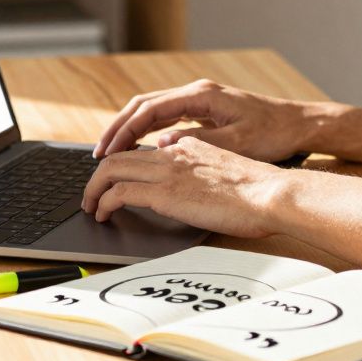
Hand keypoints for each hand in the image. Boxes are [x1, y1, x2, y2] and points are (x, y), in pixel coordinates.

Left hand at [82, 136, 288, 237]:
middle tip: (91, 193)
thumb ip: (204, 169)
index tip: (115, 177)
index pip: (144, 150)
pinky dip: (103, 203)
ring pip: (111, 170)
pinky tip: (102, 215)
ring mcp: (167, 171)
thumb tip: (191, 183)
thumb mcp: (227, 170)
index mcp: (189, 145)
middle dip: (98, 175)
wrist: (270, 193)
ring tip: (90, 207)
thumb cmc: (259, 190)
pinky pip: (119, 193)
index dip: (123, 163)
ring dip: (93, 189)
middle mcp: (174, 152)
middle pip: (120, 155)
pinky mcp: (164, 192)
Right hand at [92, 78, 323, 162]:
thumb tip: (163, 143)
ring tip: (110, 152)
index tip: (107, 151)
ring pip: (152, 110)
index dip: (124, 130)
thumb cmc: (273, 133)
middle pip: (143, 105)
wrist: (299, 124)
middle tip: (97, 153)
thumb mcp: (237, 142)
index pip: (149, 110)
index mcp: (200, 96)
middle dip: (118, 128)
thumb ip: (198, 142)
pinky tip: (137, 148)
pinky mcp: (204, 110)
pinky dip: (146, 130)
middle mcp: (195, 92)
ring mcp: (199, 100)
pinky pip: (164, 117)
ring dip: (129, 129)